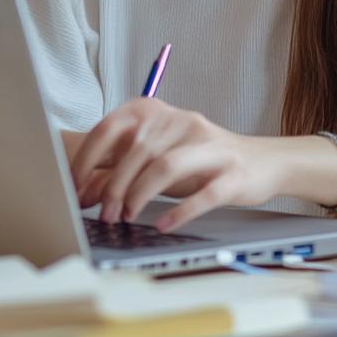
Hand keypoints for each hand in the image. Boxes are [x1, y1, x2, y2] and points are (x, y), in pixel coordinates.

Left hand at [69, 99, 281, 231]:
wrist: (262, 161)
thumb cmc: (201, 160)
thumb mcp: (159, 154)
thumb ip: (123, 165)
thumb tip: (83, 192)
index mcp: (158, 112)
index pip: (110, 127)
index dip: (86, 160)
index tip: (73, 187)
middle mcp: (182, 121)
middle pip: (137, 150)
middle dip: (113, 187)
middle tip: (104, 214)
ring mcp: (211, 145)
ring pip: (166, 167)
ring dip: (139, 196)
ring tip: (128, 218)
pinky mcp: (233, 172)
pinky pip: (203, 193)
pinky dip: (179, 212)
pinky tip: (163, 225)